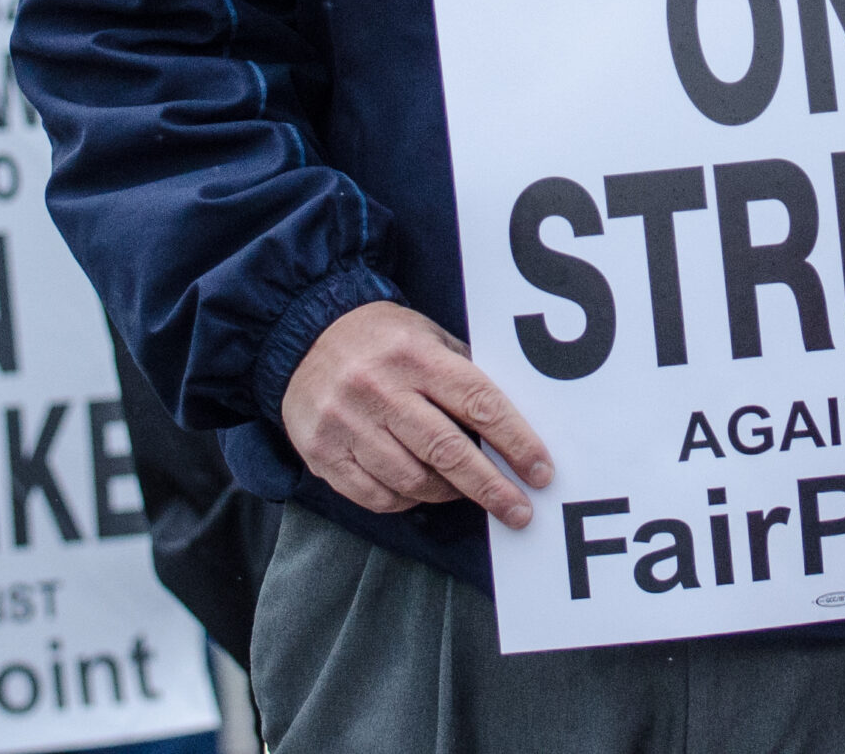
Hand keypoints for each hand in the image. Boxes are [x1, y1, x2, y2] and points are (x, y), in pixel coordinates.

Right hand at [281, 301, 551, 529]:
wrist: (303, 332)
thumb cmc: (381, 340)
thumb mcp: (427, 337)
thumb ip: (465, 374)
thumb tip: (518, 425)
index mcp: (413, 354)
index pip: (478, 402)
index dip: (515, 441)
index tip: (540, 471)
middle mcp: (378, 388)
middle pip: (448, 451)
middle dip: (491, 487)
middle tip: (520, 511)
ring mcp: (346, 422)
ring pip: (413, 481)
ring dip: (449, 494)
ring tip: (465, 492)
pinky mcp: (322, 452)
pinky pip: (377, 497)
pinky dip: (407, 501)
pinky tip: (419, 490)